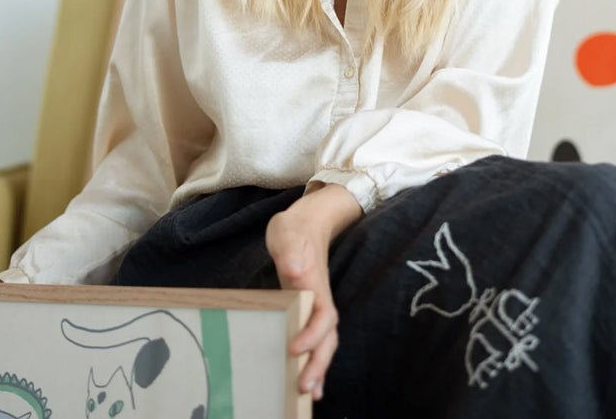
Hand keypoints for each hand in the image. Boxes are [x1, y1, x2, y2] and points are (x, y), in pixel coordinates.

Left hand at [265, 184, 360, 400]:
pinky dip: (314, 359)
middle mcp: (319, 297)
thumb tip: (296, 272)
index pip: (322, 314)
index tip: (294, 348)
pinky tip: (307, 378)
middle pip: (328, 335)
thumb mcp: (287, 232)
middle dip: (319, 362)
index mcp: (315, 283)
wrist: (308, 221)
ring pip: (325, 340)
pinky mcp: (307, 307)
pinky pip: (315, 337)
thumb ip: (290, 252)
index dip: (312, 334)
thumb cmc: (295, 228)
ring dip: (319, 366)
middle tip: (306, 389)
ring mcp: (315, 303)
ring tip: (310, 393)